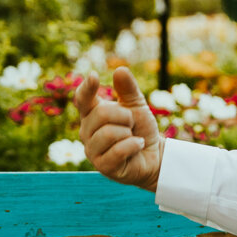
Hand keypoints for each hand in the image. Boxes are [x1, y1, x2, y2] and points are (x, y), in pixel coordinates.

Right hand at [76, 64, 161, 189]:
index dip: (87, 88)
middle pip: (102, 114)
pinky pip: (118, 150)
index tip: (93, 76)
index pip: (82, 99)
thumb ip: (128, 89)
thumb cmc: (140, 128)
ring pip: (109, 133)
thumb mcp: (136, 105)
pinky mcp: (103, 166)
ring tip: (132, 138)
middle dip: (125, 117)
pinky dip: (134, 145)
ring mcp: (92, 151)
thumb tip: (119, 69)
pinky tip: (137, 146)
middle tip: (131, 125)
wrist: (153, 154)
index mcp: (91, 114)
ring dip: (129, 133)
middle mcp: (86, 132)